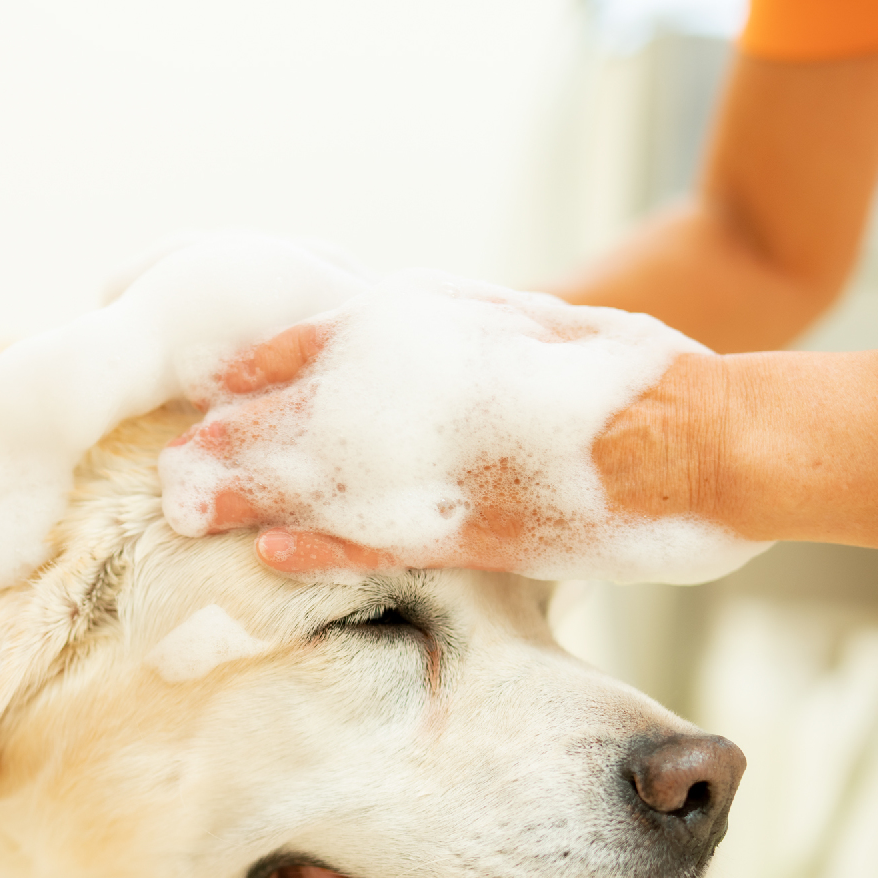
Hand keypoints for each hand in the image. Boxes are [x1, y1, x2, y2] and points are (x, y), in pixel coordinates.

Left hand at [159, 274, 743, 583]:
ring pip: (327, 475)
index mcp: (442, 322)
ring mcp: (454, 456)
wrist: (704, 434)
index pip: (315, 341)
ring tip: (189, 511)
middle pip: (303, 410)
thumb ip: (452, 329)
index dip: (253, 374)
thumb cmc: (623, 377)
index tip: (206, 397)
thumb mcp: (525, 321)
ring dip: (252, 494)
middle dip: (233, 440)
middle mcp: (433, 382)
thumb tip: (385, 339)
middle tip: (173, 467)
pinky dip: (326, 548)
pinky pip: (385, 538)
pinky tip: (275, 556)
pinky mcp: (483, 527)